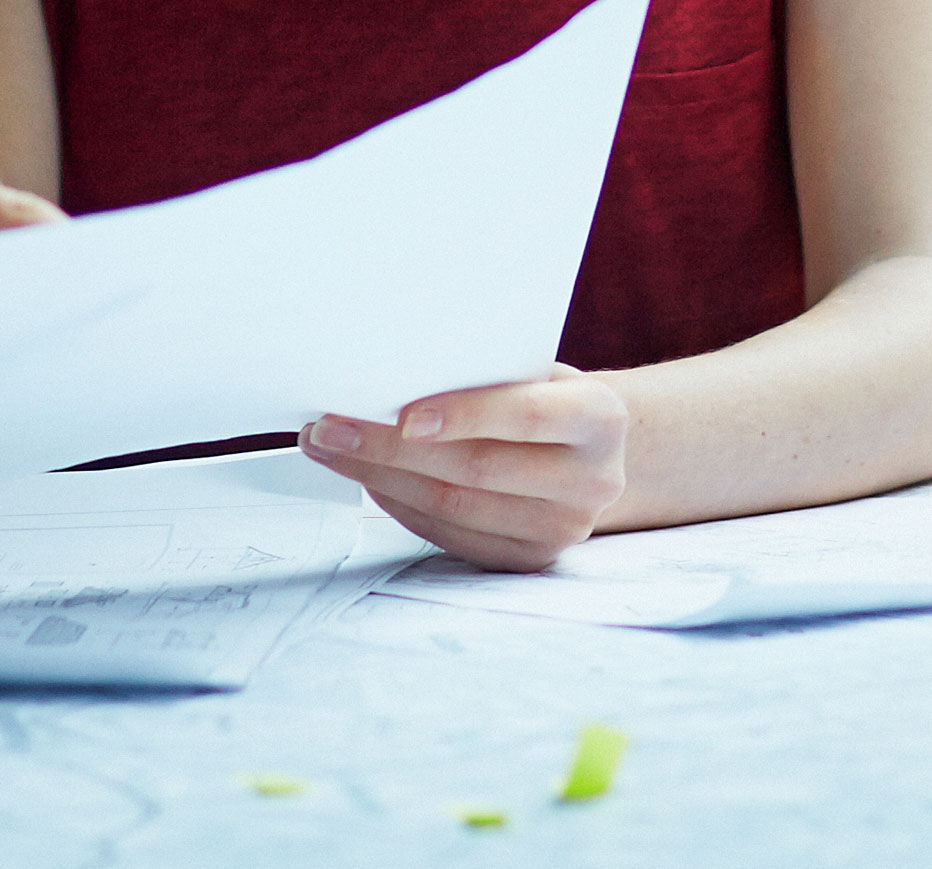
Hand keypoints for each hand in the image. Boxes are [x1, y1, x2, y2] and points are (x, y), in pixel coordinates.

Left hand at [301, 369, 631, 571]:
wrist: (594, 453)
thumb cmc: (550, 398)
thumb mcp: (540, 372)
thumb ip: (490, 375)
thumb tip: (394, 374)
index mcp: (600, 418)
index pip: (527, 415)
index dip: (465, 414)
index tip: (403, 414)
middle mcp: (592, 481)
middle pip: (476, 468)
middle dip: (390, 447)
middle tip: (330, 427)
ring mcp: (563, 529)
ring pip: (454, 507)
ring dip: (380, 478)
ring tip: (334, 449)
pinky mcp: (529, 559)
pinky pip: (451, 536)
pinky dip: (401, 506)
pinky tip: (371, 479)